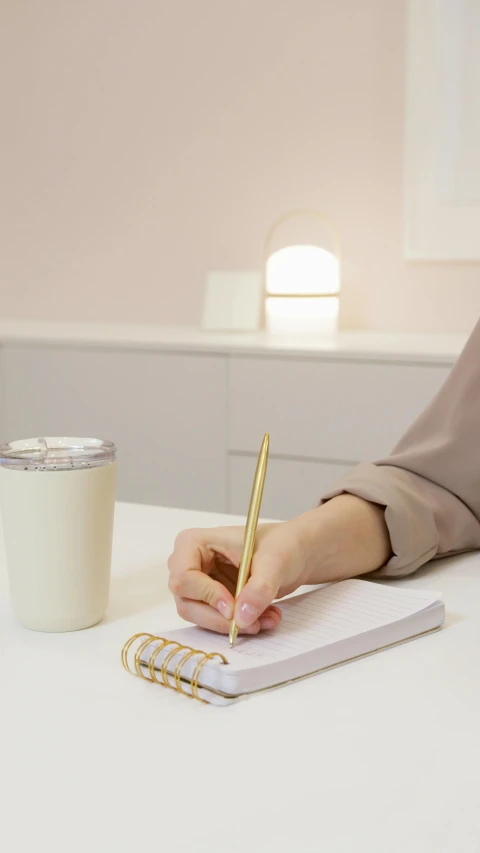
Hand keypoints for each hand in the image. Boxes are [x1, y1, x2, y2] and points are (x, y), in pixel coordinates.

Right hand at [167, 495, 390, 634]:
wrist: (294, 554)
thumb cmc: (281, 545)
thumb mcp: (275, 561)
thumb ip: (259, 587)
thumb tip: (242, 617)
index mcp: (193, 543)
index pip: (183, 578)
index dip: (206, 596)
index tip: (234, 607)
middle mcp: (188, 564)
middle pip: (187, 602)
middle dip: (221, 617)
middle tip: (253, 623)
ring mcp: (198, 584)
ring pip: (200, 618)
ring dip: (234, 624)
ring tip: (267, 618)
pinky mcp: (210, 601)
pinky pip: (216, 622)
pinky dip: (240, 625)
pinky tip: (264, 618)